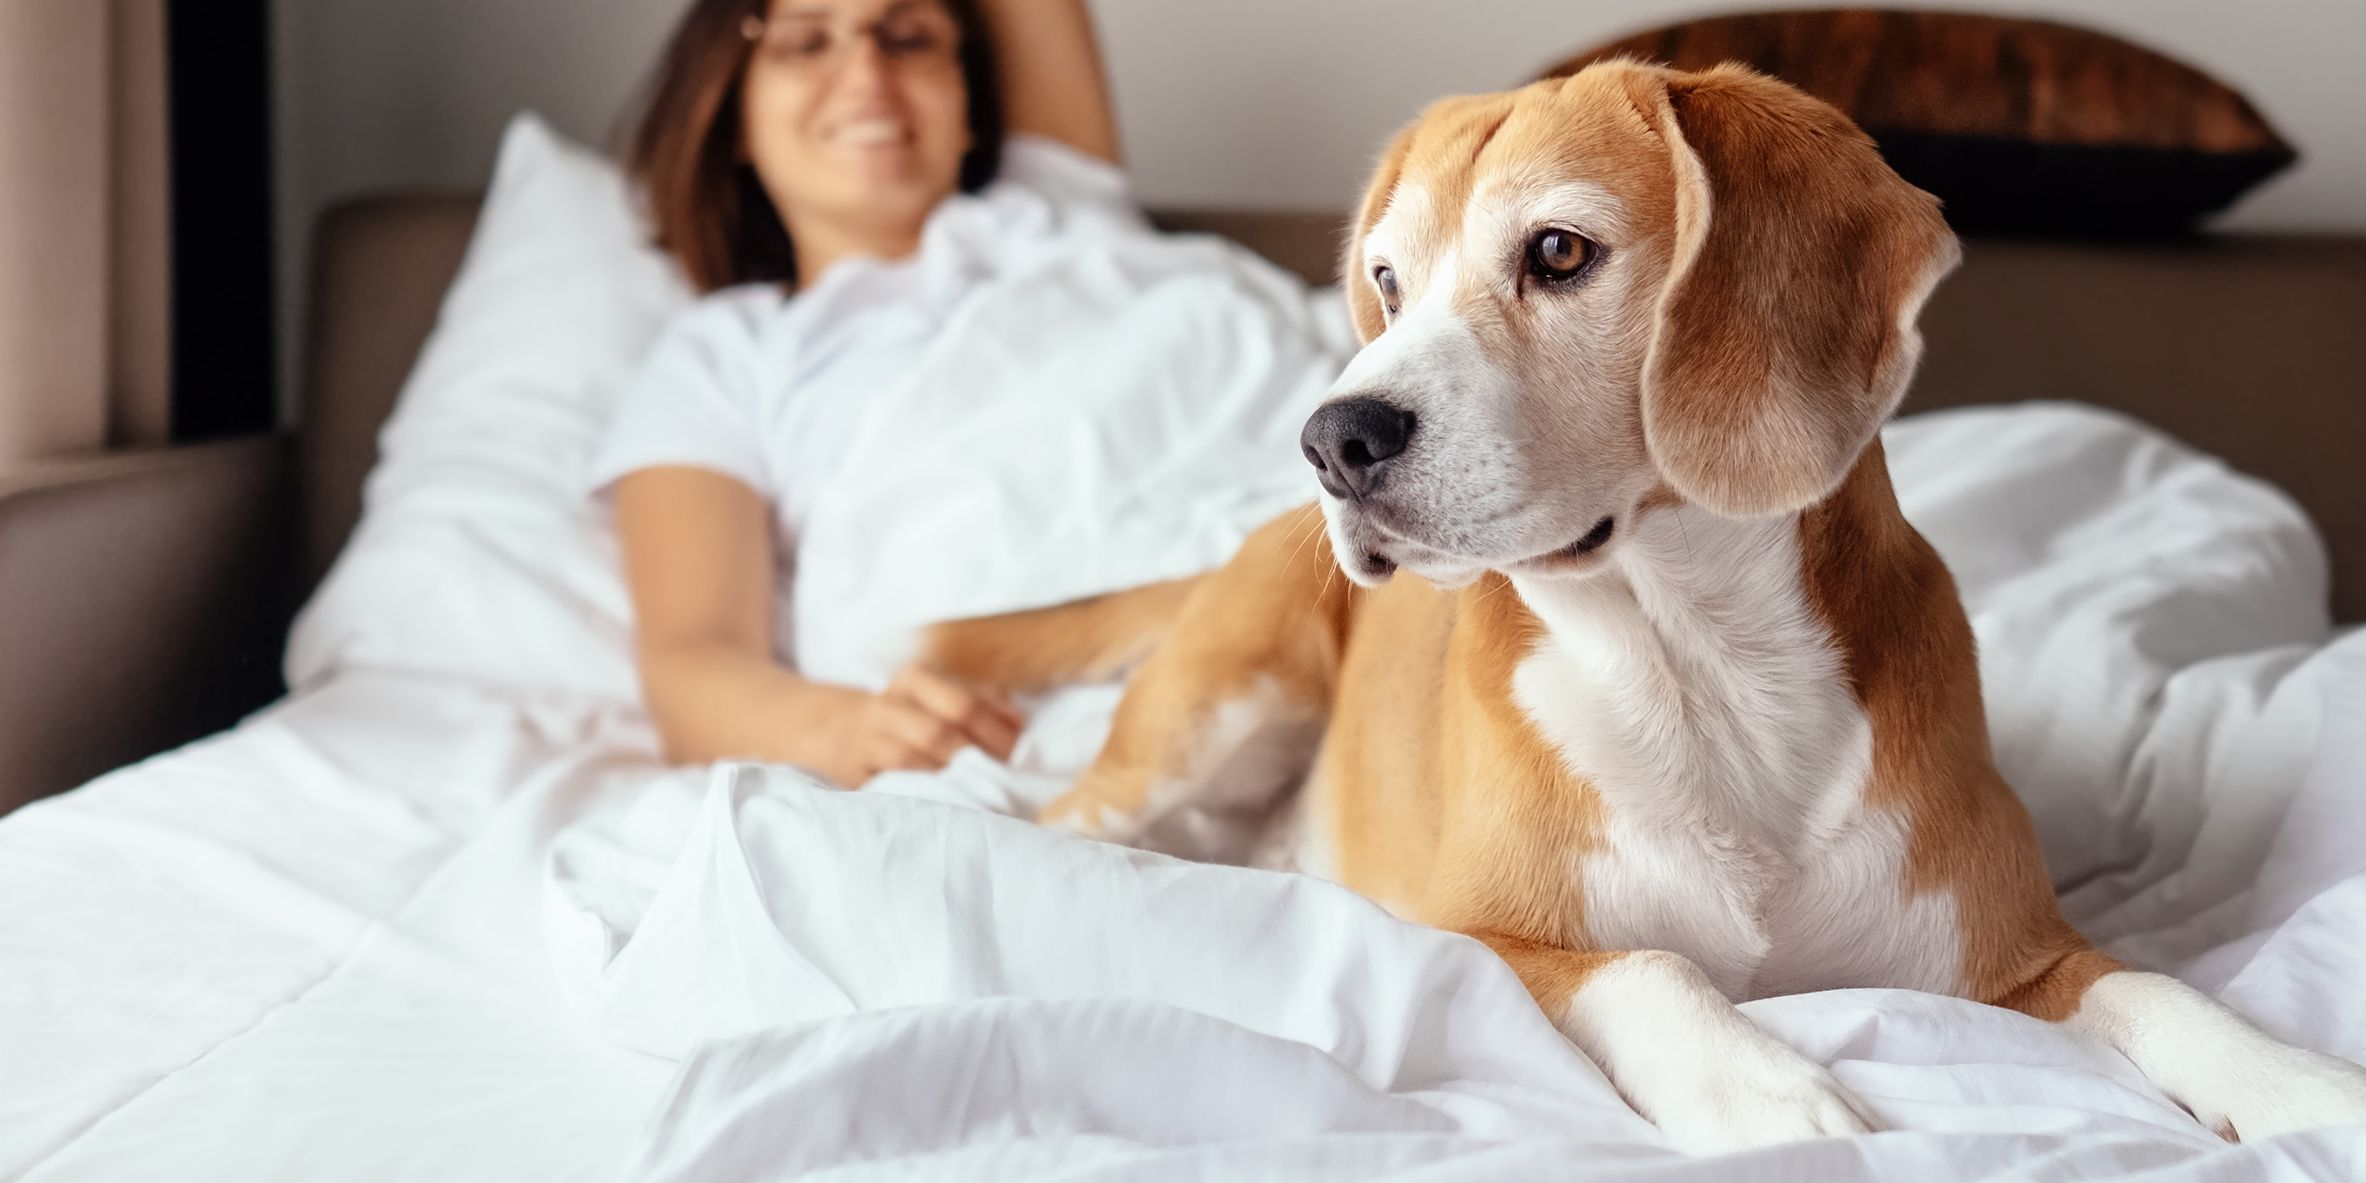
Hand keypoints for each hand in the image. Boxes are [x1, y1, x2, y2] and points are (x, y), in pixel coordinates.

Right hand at [807, 665, 1024, 786]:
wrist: (838, 731)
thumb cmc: (908, 715)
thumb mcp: (939, 695)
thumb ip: (983, 701)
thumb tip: (1019, 724)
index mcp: (913, 680)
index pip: (963, 705)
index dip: (997, 732)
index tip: (1020, 754)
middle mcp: (886, 707)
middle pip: (941, 734)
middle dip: (980, 759)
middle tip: (1008, 779)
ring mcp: (866, 743)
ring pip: (915, 764)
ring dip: (954, 781)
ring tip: (984, 793)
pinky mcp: (854, 777)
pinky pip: (894, 790)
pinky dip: (926, 798)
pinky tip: (951, 804)